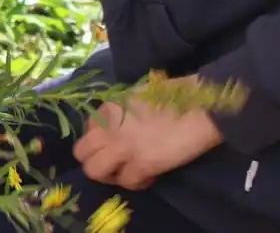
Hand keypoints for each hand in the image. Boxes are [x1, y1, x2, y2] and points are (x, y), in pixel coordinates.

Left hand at [74, 99, 222, 189]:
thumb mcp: (135, 96)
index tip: (114, 144)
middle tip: (115, 164)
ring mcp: (122, 147)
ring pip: (95, 171)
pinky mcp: (142, 164)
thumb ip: (120, 112)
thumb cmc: (174, 96)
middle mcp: (108, 128)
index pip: (87, 131)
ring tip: (129, 172)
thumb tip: (117, 125)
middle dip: (96, 161)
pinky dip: (138, 182)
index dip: (99, 141)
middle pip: (81, 154)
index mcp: (107, 108)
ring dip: (111, 175)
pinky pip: (128, 182)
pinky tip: (150, 175)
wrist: (198, 108)